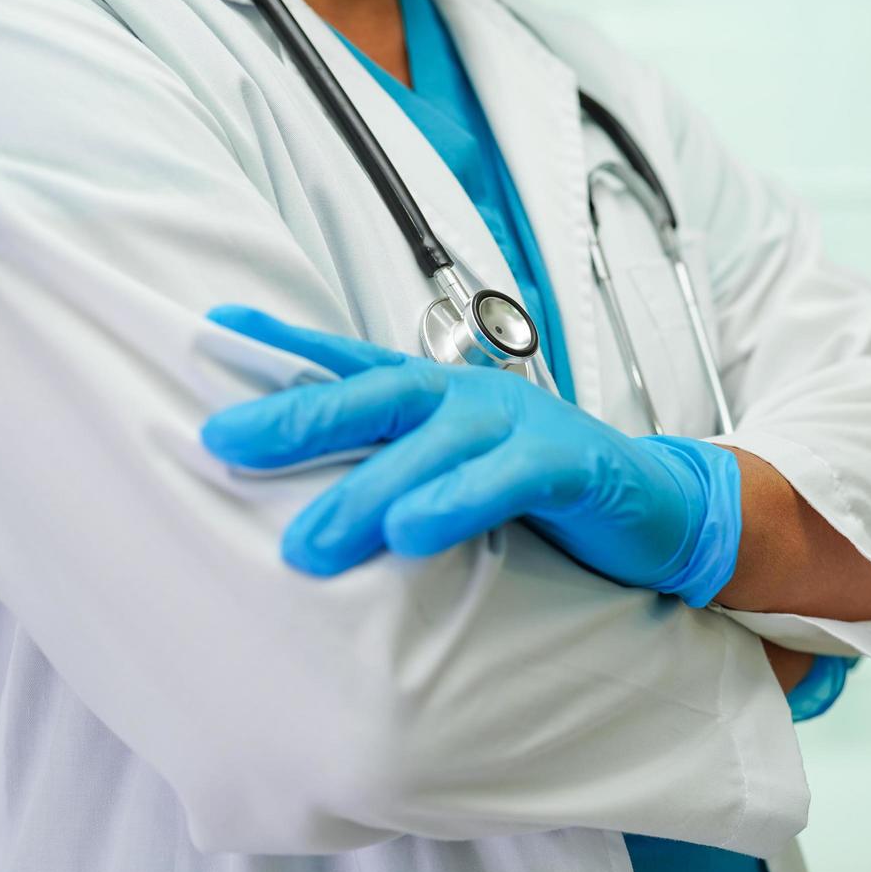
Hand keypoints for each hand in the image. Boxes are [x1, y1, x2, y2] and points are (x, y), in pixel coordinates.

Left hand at [200, 305, 742, 605]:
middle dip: (301, 415)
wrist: (656, 504)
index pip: (353, 362)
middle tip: (226, 444)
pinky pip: (509, 476)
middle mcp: (472, 397)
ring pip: (435, 442)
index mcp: (440, 396)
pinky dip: (459, 500)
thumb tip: (297, 505)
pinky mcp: (571, 464)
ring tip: (308, 545)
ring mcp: (522, 423)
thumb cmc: (540, 492)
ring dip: (368, 489)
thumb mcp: (455, 472)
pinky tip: (412, 535)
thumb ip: (392, 471)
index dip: (286, 342)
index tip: (214, 326)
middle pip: (378, 392)